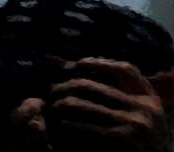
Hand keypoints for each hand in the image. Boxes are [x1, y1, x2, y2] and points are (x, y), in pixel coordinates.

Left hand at [42, 58, 173, 150]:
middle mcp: (142, 107)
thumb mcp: (144, 113)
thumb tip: (89, 70)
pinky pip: (83, 126)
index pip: (125, 70)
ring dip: (61, 106)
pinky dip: (66, 126)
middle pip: (93, 86)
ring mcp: (131, 122)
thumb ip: (126, 95)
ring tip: (53, 108)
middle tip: (52, 91)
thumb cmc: (145, 139)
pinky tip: (60, 127)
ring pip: (81, 105)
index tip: (77, 63)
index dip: (99, 63)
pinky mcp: (119, 137)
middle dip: (66, 87)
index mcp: (150, 98)